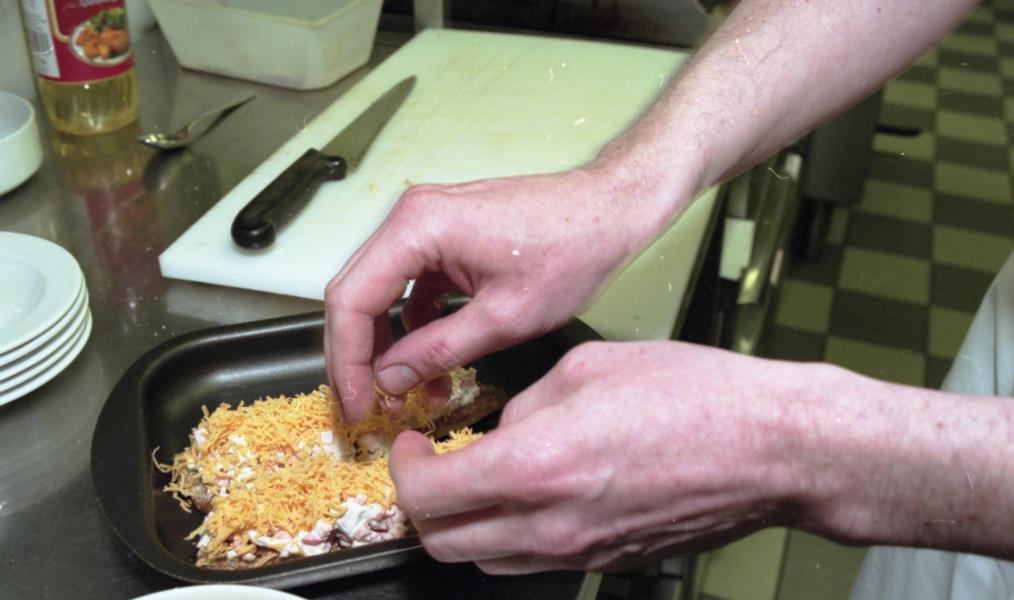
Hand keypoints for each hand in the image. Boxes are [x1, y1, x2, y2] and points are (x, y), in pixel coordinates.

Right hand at [324, 165, 681, 422]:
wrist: (611, 210)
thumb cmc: (573, 248)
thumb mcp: (505, 318)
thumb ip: (439, 350)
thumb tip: (390, 379)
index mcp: (419, 227)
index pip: (352, 300)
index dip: (347, 361)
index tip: (355, 404)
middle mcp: (413, 216)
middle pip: (357, 293)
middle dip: (359, 356)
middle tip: (366, 405)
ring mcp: (427, 223)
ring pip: (382, 292)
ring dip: (389, 344)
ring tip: (407, 393)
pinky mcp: (445, 237)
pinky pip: (411, 286)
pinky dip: (415, 326)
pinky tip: (434, 363)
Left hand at [388, 341, 814, 572]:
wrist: (771, 448)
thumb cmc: (695, 397)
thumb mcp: (589, 367)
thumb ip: (527, 403)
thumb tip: (503, 427)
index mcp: (537, 466)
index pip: (430, 493)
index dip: (403, 467)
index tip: (407, 443)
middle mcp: (550, 523)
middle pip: (445, 543)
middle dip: (421, 505)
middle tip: (427, 464)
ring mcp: (579, 552)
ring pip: (485, 560)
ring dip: (462, 524)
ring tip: (473, 479)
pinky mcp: (606, 561)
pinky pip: (531, 561)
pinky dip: (508, 534)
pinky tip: (527, 495)